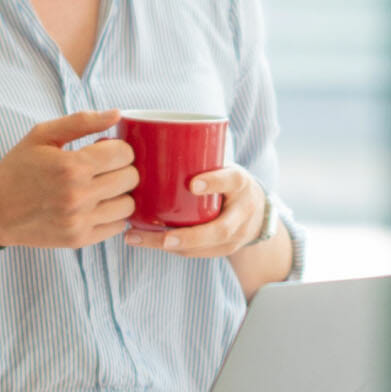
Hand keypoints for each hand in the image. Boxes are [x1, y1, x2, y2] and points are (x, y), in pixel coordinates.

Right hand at [0, 110, 136, 249]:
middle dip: (122, 168)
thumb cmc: (19, 167)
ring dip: (120, 194)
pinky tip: (98, 206)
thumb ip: (81, 122)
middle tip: (105, 168)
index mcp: (71, 166)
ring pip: (128, 205)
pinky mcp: (79, 239)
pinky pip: (117, 227)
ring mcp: (79, 221)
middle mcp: (78, 196)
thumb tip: (117, 114)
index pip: (124, 154)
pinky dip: (113, 215)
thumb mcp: (42, 135)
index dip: (119, 148)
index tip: (106, 151)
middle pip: (130, 179)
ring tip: (103, 188)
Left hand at [123, 166, 264, 260]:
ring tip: (134, 237)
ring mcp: (235, 237)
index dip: (214, 182)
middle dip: (189, 237)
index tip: (193, 184)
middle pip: (219, 230)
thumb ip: (199, 159)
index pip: (231, 180)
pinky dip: (167, 247)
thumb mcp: (223, 165)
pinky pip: (194, 253)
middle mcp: (242, 213)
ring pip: (202, 248)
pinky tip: (141, 240)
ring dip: (167, 245)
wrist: (256, 213)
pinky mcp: (222, 250)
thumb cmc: (228, 182)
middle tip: (163, 238)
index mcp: (241, 183)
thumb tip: (149, 137)